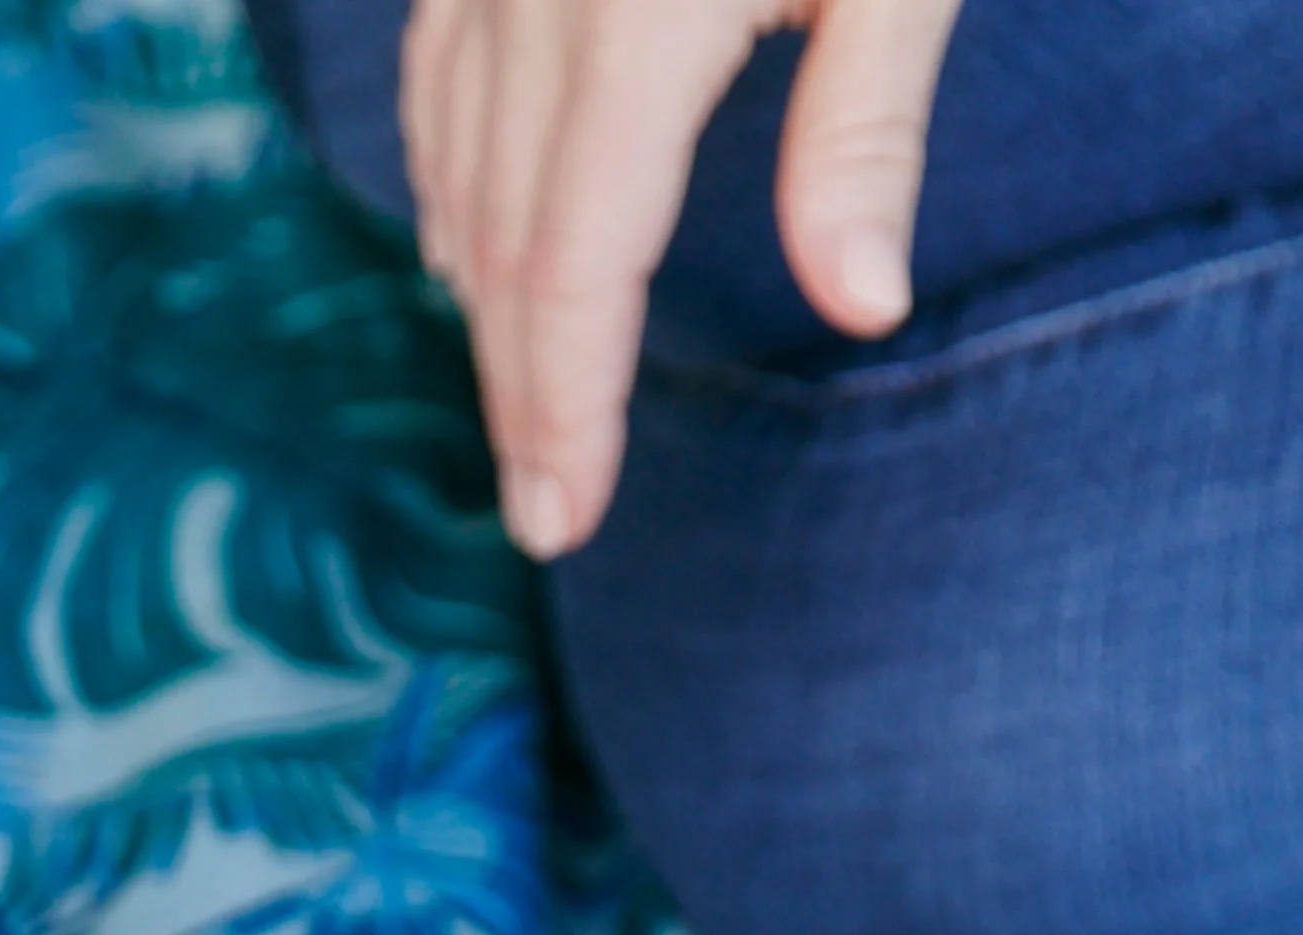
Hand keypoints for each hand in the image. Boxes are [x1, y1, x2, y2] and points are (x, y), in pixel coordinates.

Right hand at [407, 0, 964, 554]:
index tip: (564, 518)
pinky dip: (447, 184)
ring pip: (458, 172)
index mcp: (637, 18)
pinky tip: (463, 251)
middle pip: (505, 244)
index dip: (565, 406)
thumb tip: (865, 307)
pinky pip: (434, 79)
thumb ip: (867, 125)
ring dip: (482, 305)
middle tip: (539, 510)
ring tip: (516, 413)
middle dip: (519, 393)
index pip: (576, 264)